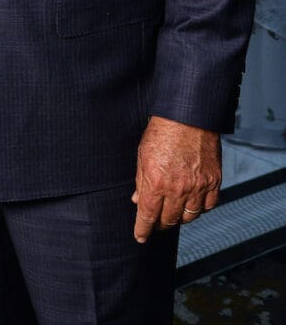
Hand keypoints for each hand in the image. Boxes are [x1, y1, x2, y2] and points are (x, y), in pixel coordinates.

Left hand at [132, 115, 220, 242]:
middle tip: (157, 222)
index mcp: (156, 182)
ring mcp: (198, 186)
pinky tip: (193, 202)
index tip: (141, 237)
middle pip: (169, 220)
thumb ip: (140, 180)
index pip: (148, 215)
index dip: (143, 229)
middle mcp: (177, 188)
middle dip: (160, 224)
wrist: (188, 115)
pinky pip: (208, 206)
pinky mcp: (214, 180)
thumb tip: (137, 200)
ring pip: (189, 216)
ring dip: (179, 217)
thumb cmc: (162, 132)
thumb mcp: (142, 155)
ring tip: (174, 212)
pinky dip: (200, 208)